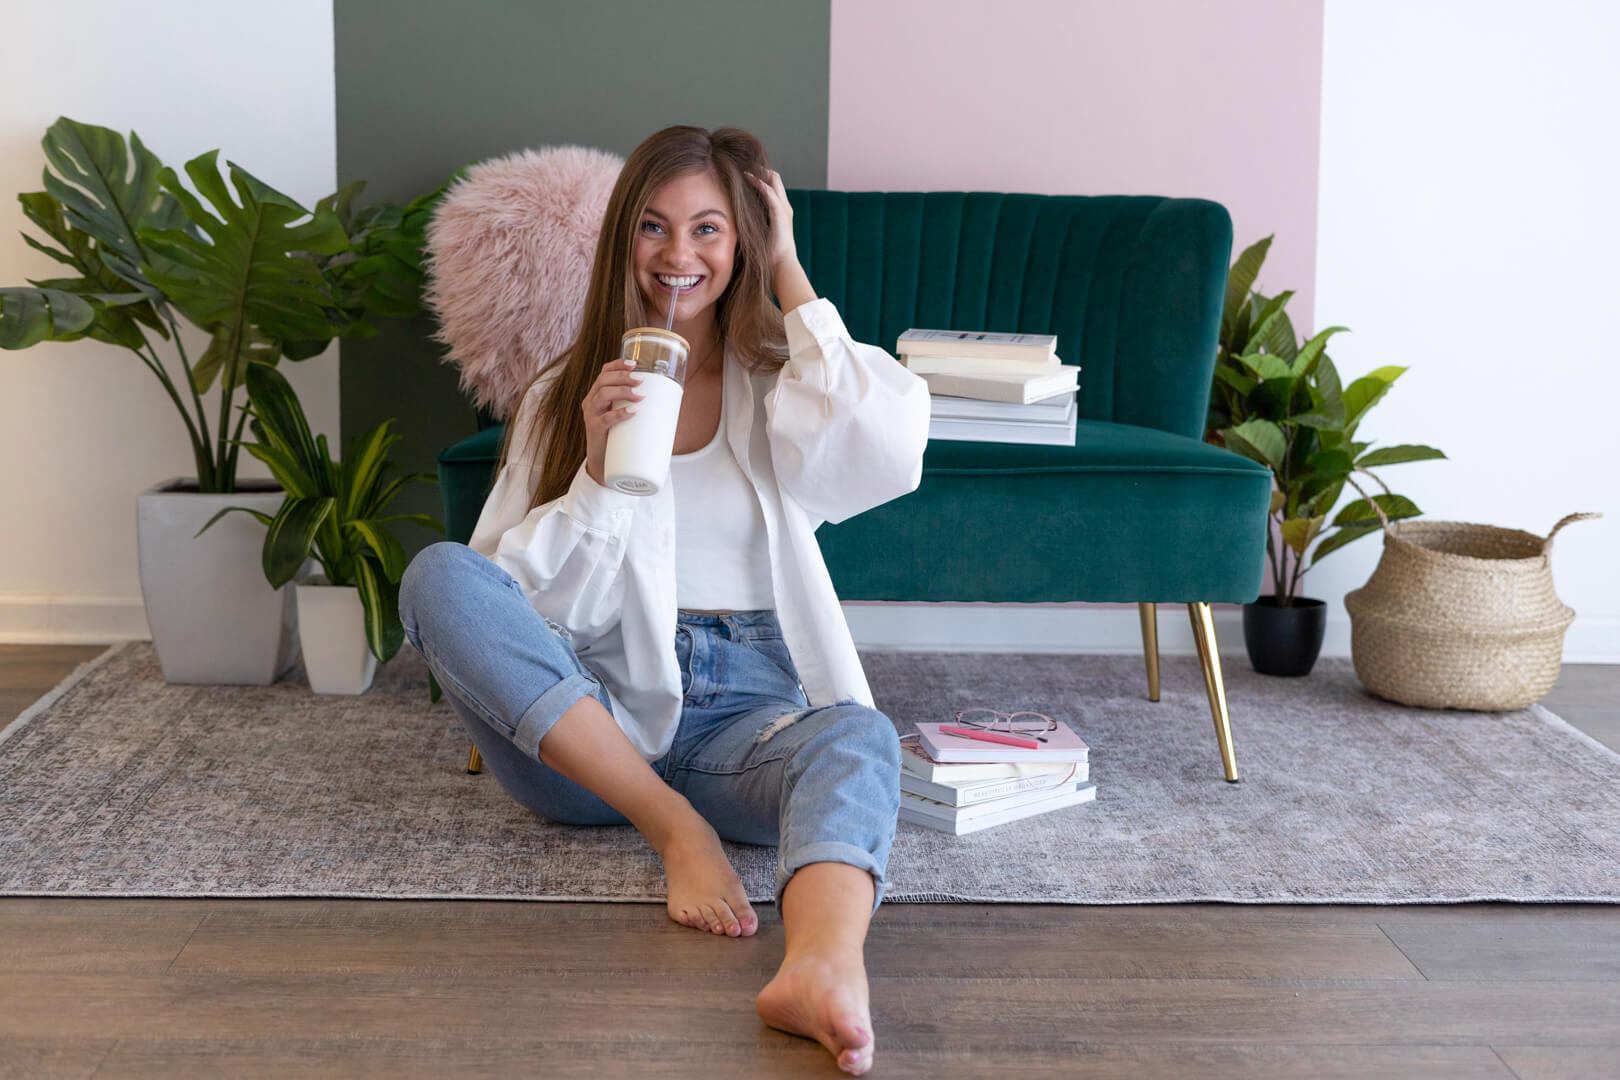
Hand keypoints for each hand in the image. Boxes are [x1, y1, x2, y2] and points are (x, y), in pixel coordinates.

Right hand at [583, 357, 644, 486]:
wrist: (604, 463)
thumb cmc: (618, 437)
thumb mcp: (626, 418)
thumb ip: (639, 408)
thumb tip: (672, 404)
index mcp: (598, 395)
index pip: (604, 373)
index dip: (618, 365)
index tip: (635, 364)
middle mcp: (592, 402)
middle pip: (604, 380)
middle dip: (623, 377)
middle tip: (641, 380)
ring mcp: (591, 415)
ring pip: (603, 395)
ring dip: (623, 391)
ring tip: (640, 396)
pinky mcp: (593, 430)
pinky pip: (605, 419)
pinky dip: (620, 414)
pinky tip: (632, 412)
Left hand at [744, 168, 816, 314]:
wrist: (782, 266)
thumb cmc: (770, 257)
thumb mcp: (759, 237)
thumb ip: (753, 228)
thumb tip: (737, 226)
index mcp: (781, 213)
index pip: (773, 188)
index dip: (761, 178)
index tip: (745, 174)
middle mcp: (785, 207)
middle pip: (775, 179)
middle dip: (760, 170)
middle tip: (743, 165)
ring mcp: (783, 209)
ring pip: (773, 180)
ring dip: (759, 172)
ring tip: (743, 166)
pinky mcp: (779, 213)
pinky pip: (769, 191)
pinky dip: (758, 182)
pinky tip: (747, 177)